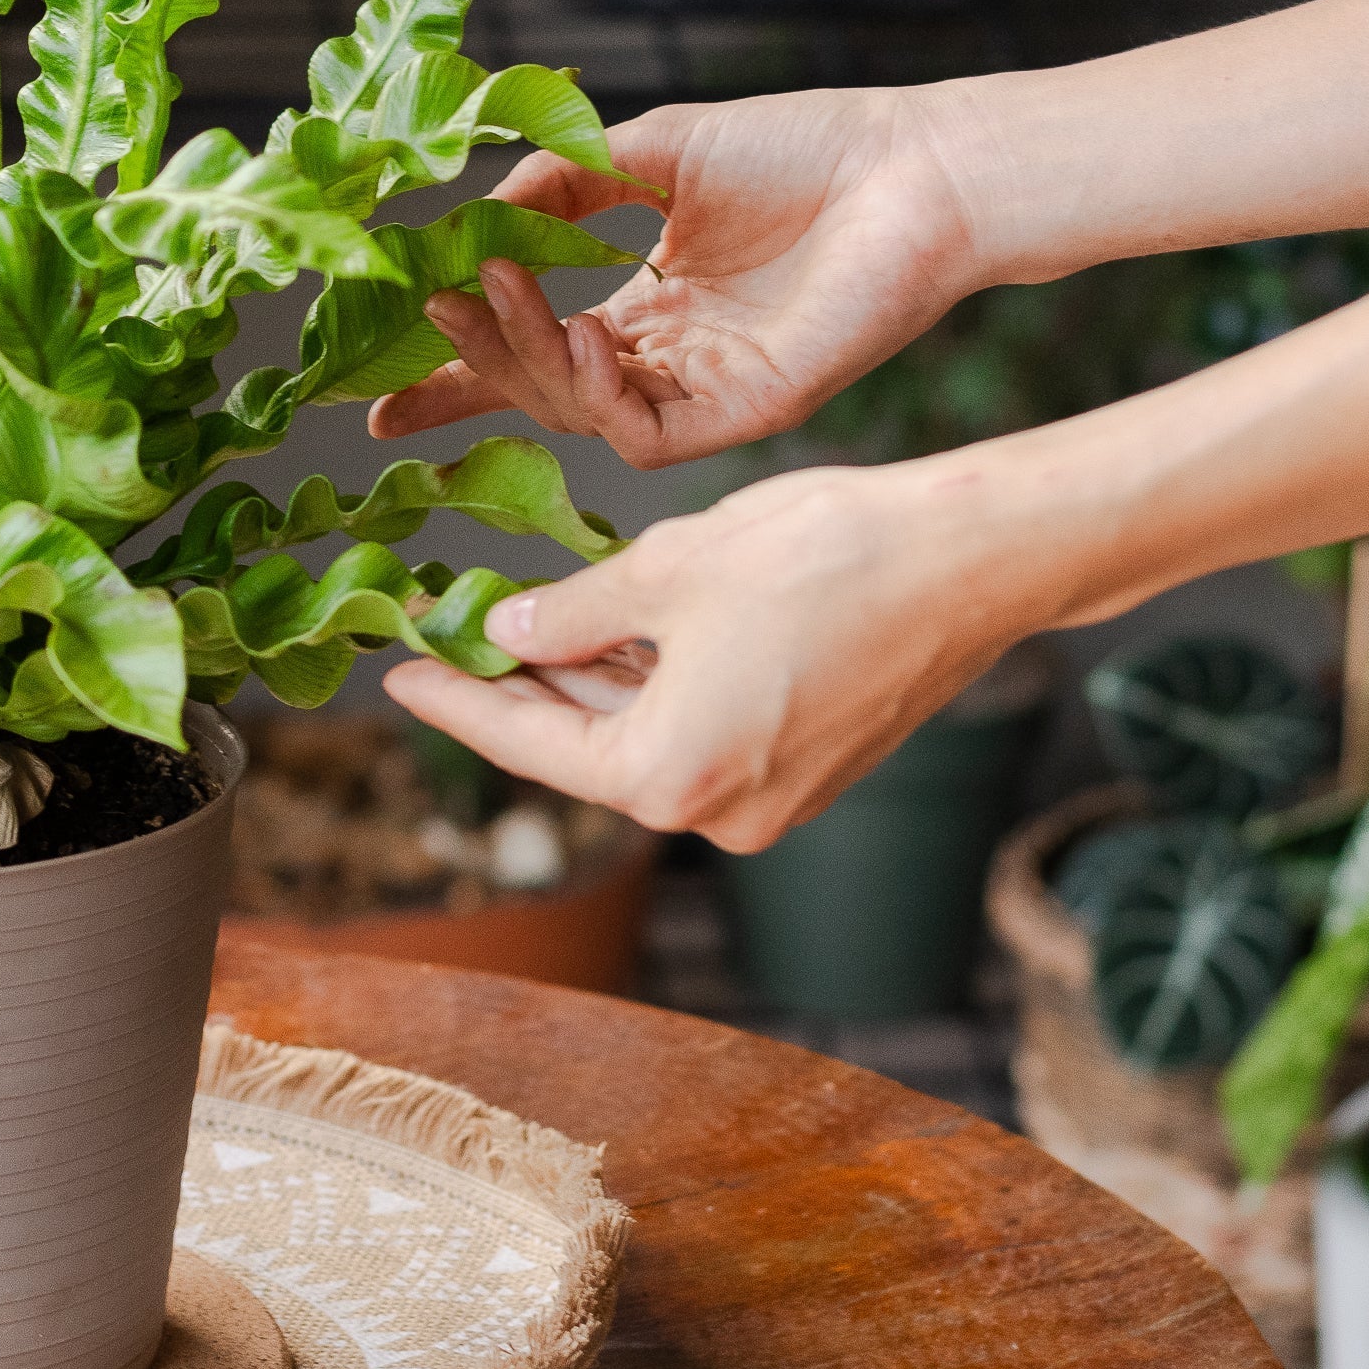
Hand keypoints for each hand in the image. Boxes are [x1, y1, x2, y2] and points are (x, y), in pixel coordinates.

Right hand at [366, 84, 984, 468]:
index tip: (378, 387)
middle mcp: (667, 357)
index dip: (456, 367)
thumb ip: (565, 184)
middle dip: (467, 368)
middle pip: (537, 388)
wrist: (914, 168)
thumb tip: (477, 216)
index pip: (530, 346)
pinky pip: (643, 430)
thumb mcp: (658, 150)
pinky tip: (581, 332)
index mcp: (647, 303)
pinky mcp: (744, 413)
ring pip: (577, 410)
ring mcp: (703, 391)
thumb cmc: (808, 149)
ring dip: (522, 357)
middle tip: (422, 321)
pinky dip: (596, 393)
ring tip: (492, 293)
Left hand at [385, 445, 1083, 850]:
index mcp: (669, 777)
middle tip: (451, 636)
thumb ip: (573, 614)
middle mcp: (718, 813)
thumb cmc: (826, 555)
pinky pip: (704, 732)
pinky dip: (658, 688)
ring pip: (649, 739)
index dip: (456, 701)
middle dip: (521, 691)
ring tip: (527, 625)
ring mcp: (772, 799)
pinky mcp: (812, 768)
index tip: (398, 675)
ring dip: (592, 686)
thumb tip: (508, 633)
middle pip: (587, 753)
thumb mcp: (668, 570)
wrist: (971, 558)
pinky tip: (619, 636)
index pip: (528, 746)